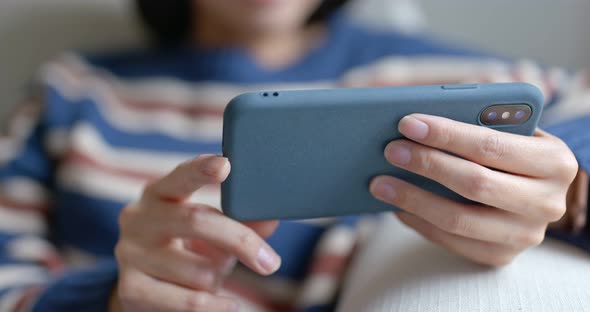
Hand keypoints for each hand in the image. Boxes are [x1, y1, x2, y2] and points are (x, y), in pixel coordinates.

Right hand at [111, 155, 279, 311]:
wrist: (148, 288)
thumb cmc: (188, 248)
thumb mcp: (214, 232)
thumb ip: (243, 222)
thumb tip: (271, 215)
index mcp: (160, 192)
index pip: (181, 175)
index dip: (202, 169)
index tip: (225, 164)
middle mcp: (139, 217)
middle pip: (196, 220)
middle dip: (239, 241)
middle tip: (270, 261)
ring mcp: (130, 252)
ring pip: (197, 269)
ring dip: (217, 277)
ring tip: (212, 277)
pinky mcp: (130, 288)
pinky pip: (187, 301)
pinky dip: (214, 306)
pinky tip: (229, 305)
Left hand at [370, 114, 577, 265]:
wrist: (535, 193)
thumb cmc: (511, 151)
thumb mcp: (510, 130)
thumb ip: (479, 119)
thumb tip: (417, 120)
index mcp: (554, 161)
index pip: (491, 145)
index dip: (446, 134)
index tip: (407, 123)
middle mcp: (547, 202)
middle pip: (474, 183)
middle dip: (426, 164)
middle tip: (390, 150)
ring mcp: (525, 235)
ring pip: (458, 219)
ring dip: (412, 199)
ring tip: (380, 183)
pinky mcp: (501, 256)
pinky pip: (451, 241)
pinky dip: (418, 222)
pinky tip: (396, 205)